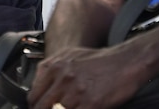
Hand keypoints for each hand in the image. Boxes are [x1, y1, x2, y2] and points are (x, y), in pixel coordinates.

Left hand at [28, 43, 148, 108]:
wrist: (125, 62)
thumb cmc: (99, 60)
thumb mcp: (69, 55)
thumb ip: (50, 69)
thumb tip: (36, 87)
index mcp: (54, 67)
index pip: (33, 95)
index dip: (36, 105)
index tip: (41, 107)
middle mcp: (62, 79)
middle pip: (41, 107)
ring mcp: (75, 93)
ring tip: (72, 106)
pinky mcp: (90, 104)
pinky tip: (84, 108)